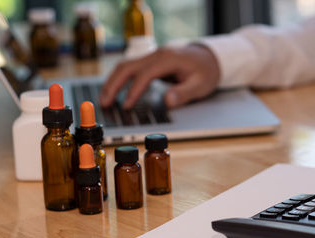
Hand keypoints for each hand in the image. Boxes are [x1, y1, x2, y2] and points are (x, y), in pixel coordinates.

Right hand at [100, 44, 219, 108]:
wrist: (209, 57)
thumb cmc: (206, 71)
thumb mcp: (201, 85)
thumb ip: (184, 93)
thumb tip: (168, 101)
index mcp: (168, 59)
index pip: (145, 74)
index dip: (134, 90)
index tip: (126, 106)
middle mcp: (157, 54)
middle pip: (128, 66)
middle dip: (114, 84)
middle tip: (104, 102)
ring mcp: (153, 56)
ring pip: (126, 65)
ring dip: (113, 81)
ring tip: (105, 99)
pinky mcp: (151, 61)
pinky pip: (131, 68)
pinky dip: (120, 79)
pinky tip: (115, 91)